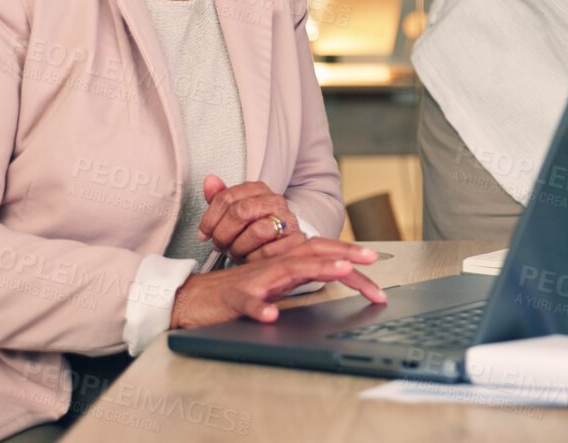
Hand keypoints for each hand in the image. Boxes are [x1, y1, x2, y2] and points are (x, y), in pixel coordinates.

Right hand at [169, 237, 387, 328]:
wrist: (192, 297)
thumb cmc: (237, 290)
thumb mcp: (275, 282)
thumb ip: (301, 277)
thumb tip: (333, 275)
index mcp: (285, 263)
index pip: (321, 252)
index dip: (348, 254)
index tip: (375, 260)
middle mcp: (274, 267)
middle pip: (312, 254)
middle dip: (344, 255)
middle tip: (371, 258)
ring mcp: (254, 281)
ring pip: (287, 271)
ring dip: (316, 269)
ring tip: (340, 270)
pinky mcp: (233, 299)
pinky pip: (247, 303)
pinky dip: (259, 308)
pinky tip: (271, 316)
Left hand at [198, 176, 303, 262]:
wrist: (280, 246)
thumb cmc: (253, 229)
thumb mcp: (234, 213)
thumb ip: (220, 197)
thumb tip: (209, 181)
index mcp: (258, 189)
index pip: (227, 197)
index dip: (210, 218)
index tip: (204, 233)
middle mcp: (275, 200)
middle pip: (240, 211)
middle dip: (223, 233)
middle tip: (220, 245)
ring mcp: (288, 219)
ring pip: (257, 231)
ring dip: (240, 248)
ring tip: (238, 251)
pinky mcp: (296, 240)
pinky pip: (269, 252)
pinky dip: (254, 259)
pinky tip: (251, 258)